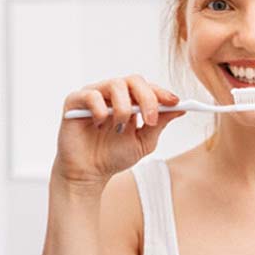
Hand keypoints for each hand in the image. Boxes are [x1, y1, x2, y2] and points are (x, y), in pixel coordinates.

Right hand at [52, 75, 184, 187]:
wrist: (88, 174)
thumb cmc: (114, 156)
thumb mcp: (144, 142)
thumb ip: (160, 124)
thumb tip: (180, 108)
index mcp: (130, 101)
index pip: (147, 87)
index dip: (162, 93)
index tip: (176, 102)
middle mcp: (112, 94)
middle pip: (134, 80)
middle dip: (147, 98)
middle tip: (151, 119)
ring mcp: (94, 95)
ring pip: (115, 84)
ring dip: (124, 107)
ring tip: (121, 127)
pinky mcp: (75, 102)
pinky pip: (91, 95)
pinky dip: (100, 109)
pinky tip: (100, 124)